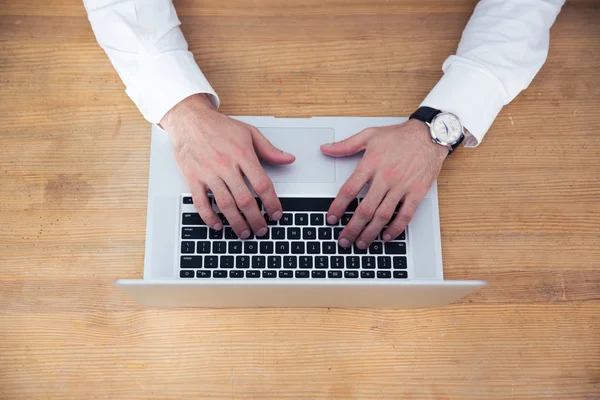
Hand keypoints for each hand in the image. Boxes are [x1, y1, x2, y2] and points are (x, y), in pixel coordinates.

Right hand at [161, 94, 294, 237]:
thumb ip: (269, 149)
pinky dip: (209, 217)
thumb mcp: (249, 132)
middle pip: (245, 199)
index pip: (262, 184)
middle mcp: (226, 165)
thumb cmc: (219, 126)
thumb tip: (288, 159)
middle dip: (256, 219)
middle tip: (262, 230)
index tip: (276, 214)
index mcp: (243, 154)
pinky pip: (201, 202)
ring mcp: (208, 173)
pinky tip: (217, 225)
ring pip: (225, 204)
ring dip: (236, 222)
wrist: (190, 119)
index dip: (271, 203)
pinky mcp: (193, 178)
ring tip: (244, 233)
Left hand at [320, 119, 448, 248]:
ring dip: (370, 232)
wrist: (429, 135)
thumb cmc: (400, 136)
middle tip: (344, 240)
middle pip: (365, 209)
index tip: (331, 218)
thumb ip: (346, 145)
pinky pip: (405, 215)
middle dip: (352, 228)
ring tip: (361, 243)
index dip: (338, 207)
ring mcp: (402, 186)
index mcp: (371, 164)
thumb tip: (326, 149)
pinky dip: (395, 228)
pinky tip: (387, 236)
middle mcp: (385, 177)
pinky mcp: (416, 192)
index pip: (349, 190)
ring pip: (383, 215)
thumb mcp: (369, 135)